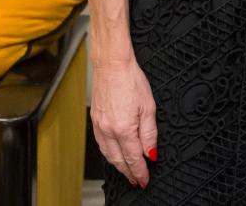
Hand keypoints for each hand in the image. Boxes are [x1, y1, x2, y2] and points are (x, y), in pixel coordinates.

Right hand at [91, 59, 157, 188]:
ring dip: (118, 166)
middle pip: (119, 160)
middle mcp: (108, 130)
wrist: (111, 65)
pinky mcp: (95, 121)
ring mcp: (99, 126)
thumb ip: (149, 133)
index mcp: (123, 128)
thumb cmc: (131, 80)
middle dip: (129, 173)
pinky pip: (101, 144)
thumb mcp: (148, 106)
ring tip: (127, 172)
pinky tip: (114, 155)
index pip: (133, 158)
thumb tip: (150, 153)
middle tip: (137, 181)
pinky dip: (109, 154)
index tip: (144, 180)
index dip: (140, 171)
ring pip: (108, 154)